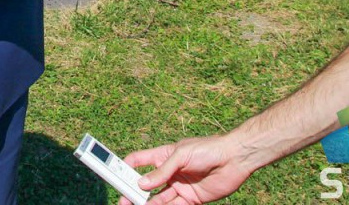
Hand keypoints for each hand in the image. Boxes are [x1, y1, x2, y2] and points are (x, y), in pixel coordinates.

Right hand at [118, 135, 253, 204]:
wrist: (234, 159)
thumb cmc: (207, 149)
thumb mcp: (180, 155)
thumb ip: (161, 171)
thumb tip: (142, 184)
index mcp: (164, 155)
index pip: (140, 161)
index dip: (126, 167)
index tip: (113, 174)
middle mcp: (170, 172)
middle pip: (146, 184)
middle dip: (133, 191)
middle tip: (122, 200)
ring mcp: (180, 186)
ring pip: (158, 198)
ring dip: (146, 203)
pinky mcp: (191, 199)